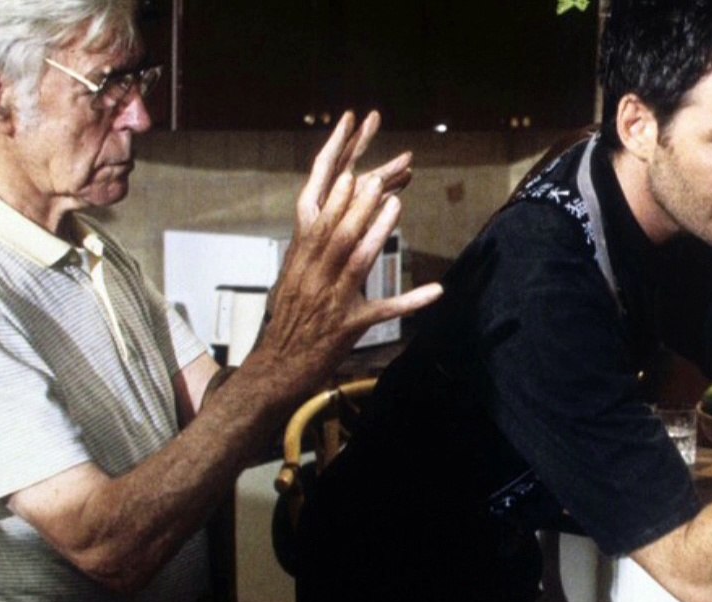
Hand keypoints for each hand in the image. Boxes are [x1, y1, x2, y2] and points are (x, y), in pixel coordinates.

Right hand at [252, 111, 442, 389]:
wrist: (274, 367)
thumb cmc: (293, 317)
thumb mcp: (299, 272)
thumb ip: (320, 241)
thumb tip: (345, 208)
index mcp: (301, 251)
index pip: (315, 193)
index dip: (334, 157)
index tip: (351, 125)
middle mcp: (312, 268)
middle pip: (335, 222)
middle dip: (357, 194)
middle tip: (381, 169)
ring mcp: (329, 296)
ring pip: (352, 257)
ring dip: (373, 230)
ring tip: (395, 204)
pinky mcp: (347, 325)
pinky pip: (383, 311)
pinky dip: (410, 302)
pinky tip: (436, 292)